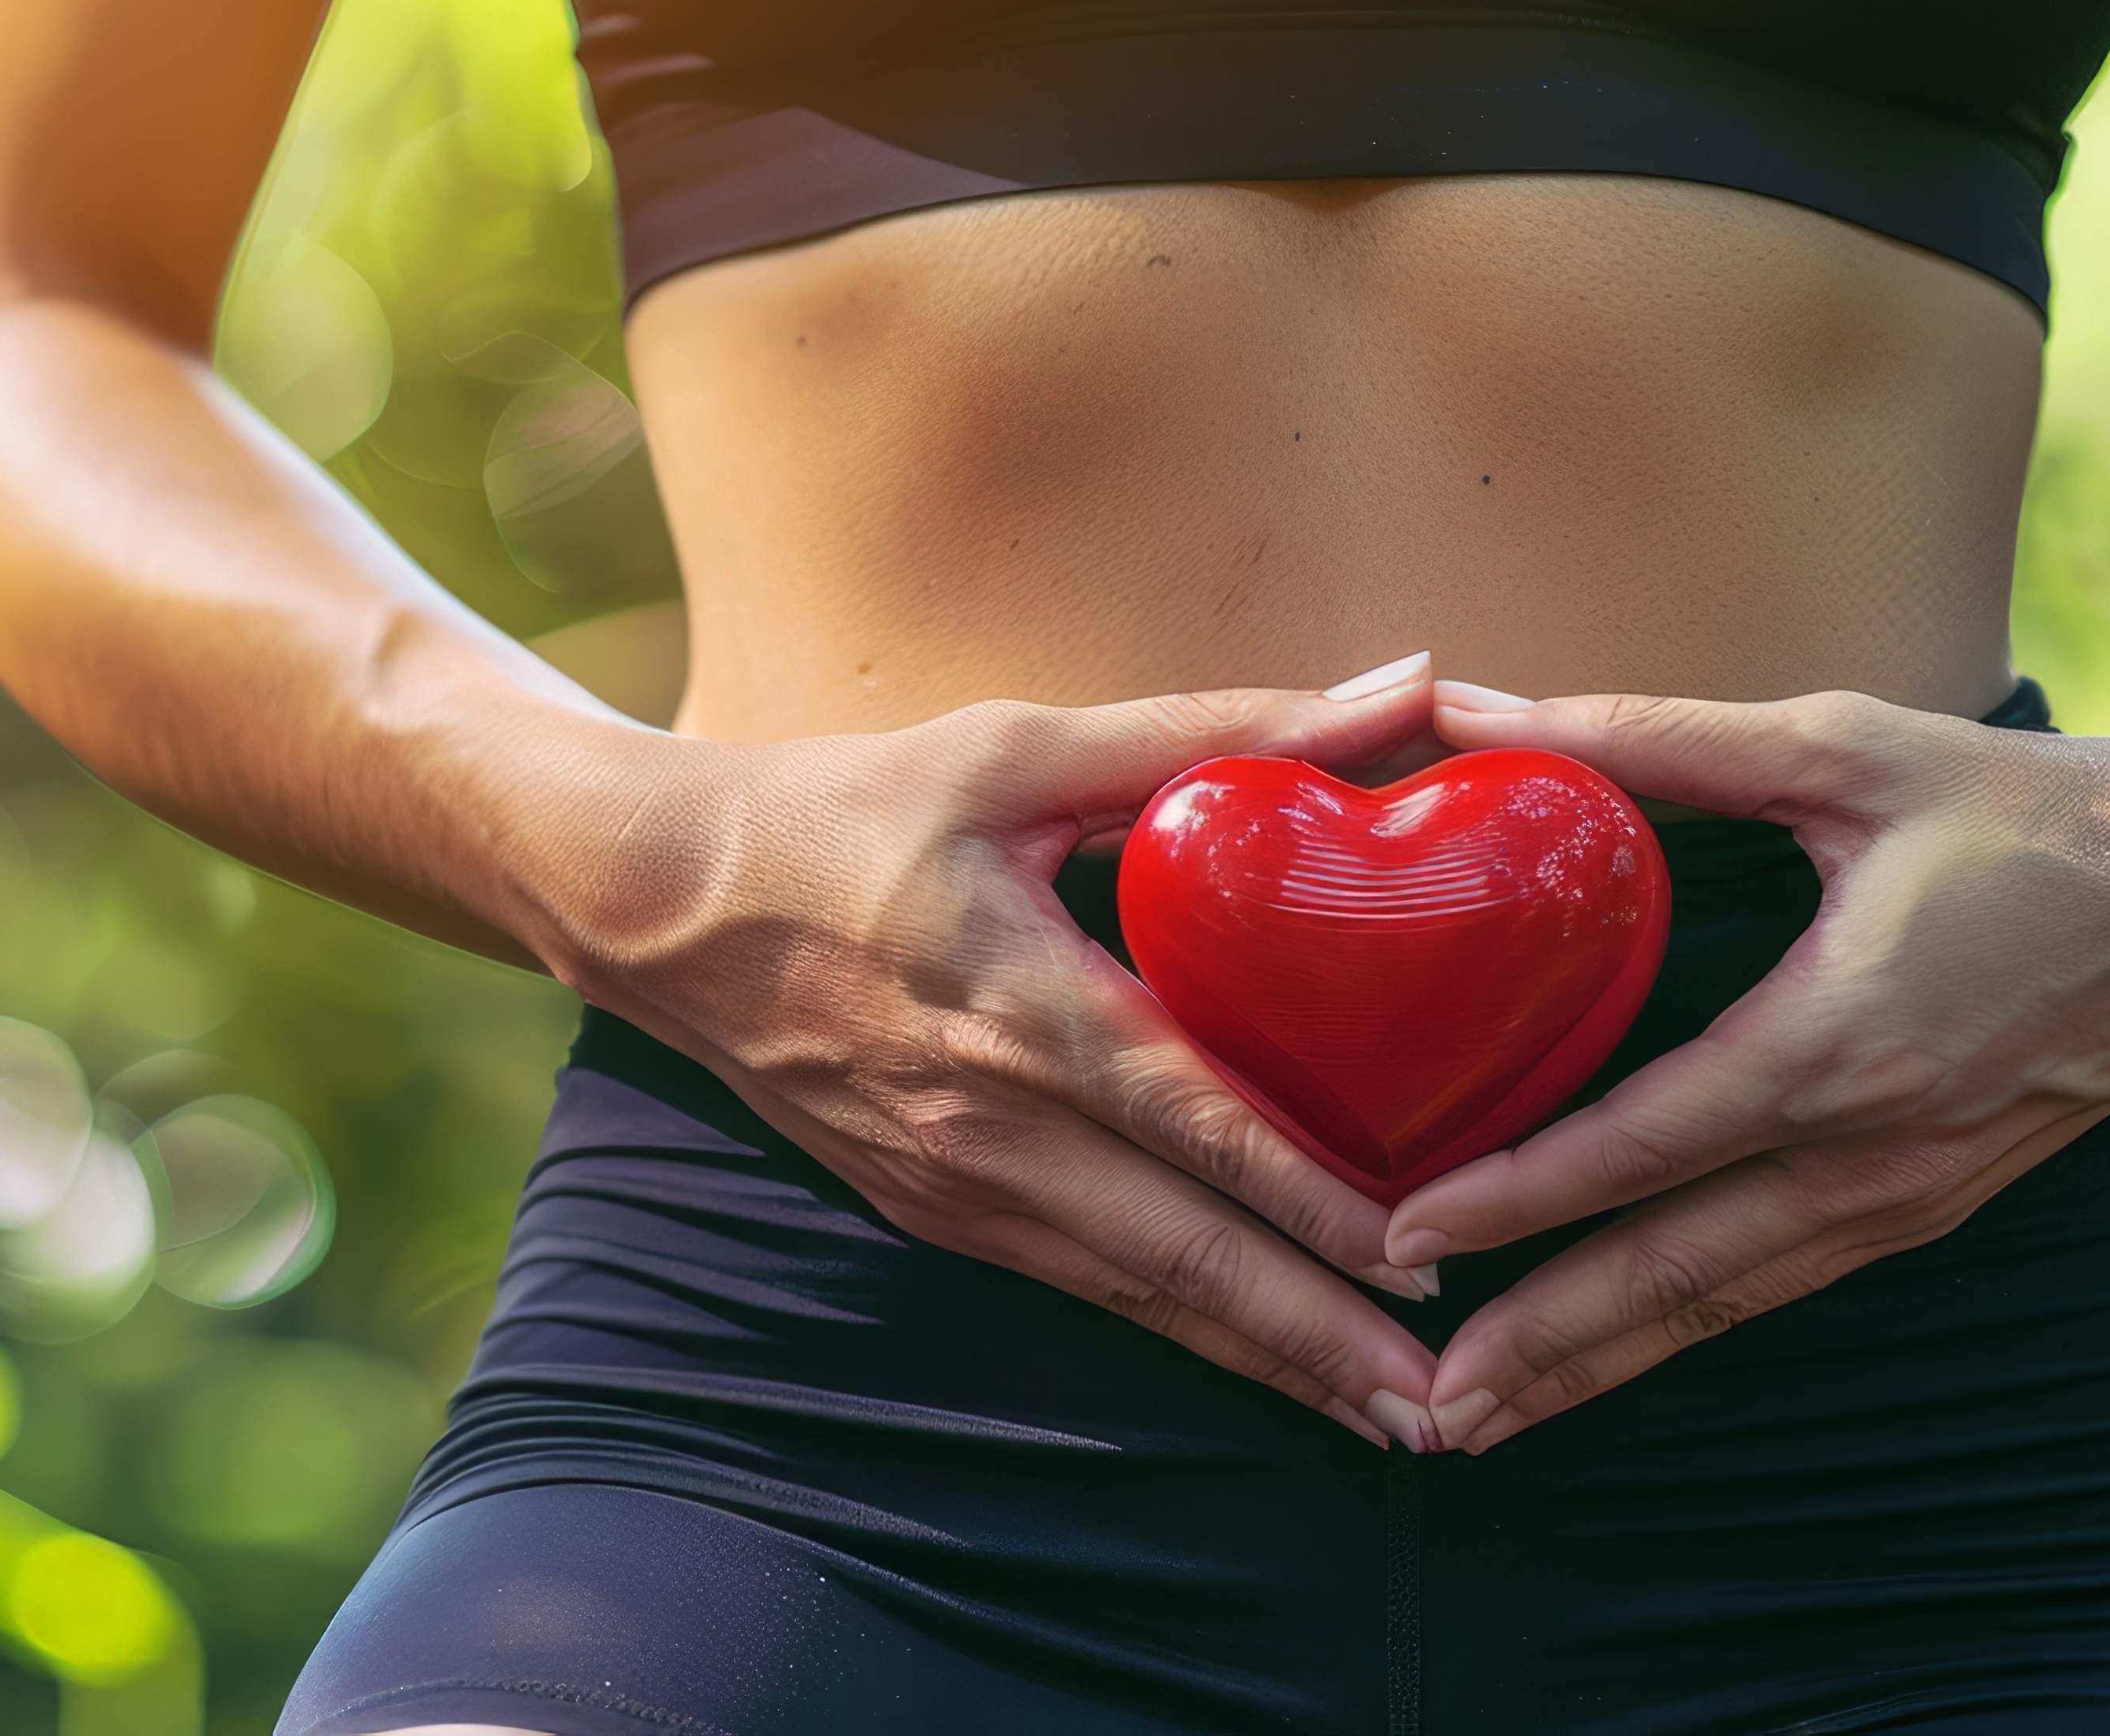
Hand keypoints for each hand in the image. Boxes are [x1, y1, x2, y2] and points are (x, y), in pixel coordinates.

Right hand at [559, 656, 1459, 1450]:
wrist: (659, 907)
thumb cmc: (848, 808)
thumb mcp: (1020, 749)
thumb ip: (1219, 727)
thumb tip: (1412, 686)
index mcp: (1014, 997)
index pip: (1185, 1120)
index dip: (1303, 1198)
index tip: (1420, 1259)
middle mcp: (986, 1118)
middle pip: (1178, 1254)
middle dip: (1318, 1339)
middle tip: (1450, 1411)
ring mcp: (956, 1183)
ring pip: (1138, 1298)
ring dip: (1271, 1364)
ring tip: (1399, 1423)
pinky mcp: (935, 1211)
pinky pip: (1087, 1286)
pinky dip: (1190, 1333)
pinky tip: (1276, 1365)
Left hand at [1384, 684, 2109, 1454]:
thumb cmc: (2029, 807)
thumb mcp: (1842, 746)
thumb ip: (1652, 734)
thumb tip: (1467, 701)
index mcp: (1842, 1044)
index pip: (1646, 1147)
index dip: (1520, 1199)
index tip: (1409, 1239)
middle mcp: (1876, 1151)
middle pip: (1676, 1274)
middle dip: (1541, 1347)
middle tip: (1416, 1415)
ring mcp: (1911, 1195)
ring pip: (1725, 1305)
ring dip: (1599, 1369)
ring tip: (1478, 1427)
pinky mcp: (1931, 1203)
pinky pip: (1779, 1286)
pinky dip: (1678, 1332)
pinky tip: (1603, 1360)